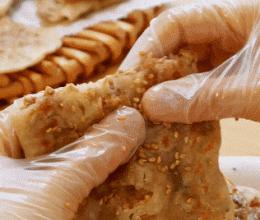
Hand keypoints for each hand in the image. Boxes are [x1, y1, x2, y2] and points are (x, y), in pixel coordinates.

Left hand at [0, 106, 144, 218]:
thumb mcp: (45, 187)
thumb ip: (90, 152)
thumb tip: (129, 119)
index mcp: (0, 142)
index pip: (50, 107)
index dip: (88, 102)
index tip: (123, 100)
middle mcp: (16, 164)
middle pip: (68, 138)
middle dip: (105, 134)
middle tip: (141, 124)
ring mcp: (34, 190)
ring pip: (78, 168)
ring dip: (109, 164)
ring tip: (143, 148)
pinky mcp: (50, 210)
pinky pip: (81, 194)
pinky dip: (104, 191)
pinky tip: (131, 183)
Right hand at [121, 0, 259, 123]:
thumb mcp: (254, 89)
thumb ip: (205, 96)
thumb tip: (151, 104)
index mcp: (235, 16)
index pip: (175, 23)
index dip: (148, 49)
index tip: (128, 79)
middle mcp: (227, 34)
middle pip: (176, 47)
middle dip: (154, 73)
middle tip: (133, 100)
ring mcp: (230, 59)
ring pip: (186, 70)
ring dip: (168, 92)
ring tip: (148, 113)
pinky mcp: (232, 80)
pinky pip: (200, 87)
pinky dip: (186, 103)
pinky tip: (174, 119)